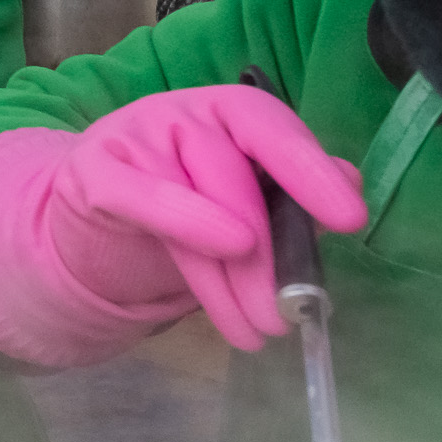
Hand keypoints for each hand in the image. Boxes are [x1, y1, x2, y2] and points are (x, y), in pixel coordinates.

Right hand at [0, 87, 365, 362]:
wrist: (100, 219)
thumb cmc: (189, 205)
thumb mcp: (246, 201)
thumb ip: (292, 194)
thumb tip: (349, 183)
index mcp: (228, 111)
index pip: (270, 126)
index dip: (309, 170)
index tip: (348, 220)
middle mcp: (181, 112)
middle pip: (230, 178)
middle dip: (264, 255)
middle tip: (288, 313)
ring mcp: (132, 135)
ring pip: (188, 202)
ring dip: (225, 278)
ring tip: (257, 330)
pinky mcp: (91, 170)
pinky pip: (136, 201)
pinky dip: (180, 238)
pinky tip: (218, 301)